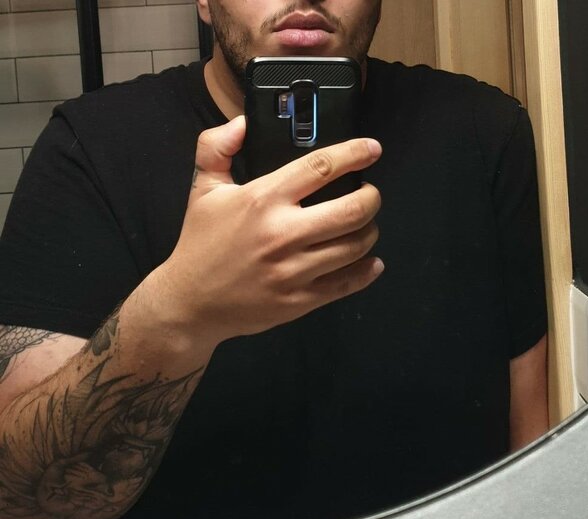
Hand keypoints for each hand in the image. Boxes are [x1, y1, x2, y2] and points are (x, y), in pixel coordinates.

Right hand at [153, 116, 382, 345]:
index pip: (321, 167)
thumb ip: (216, 146)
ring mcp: (294, 270)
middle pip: (352, 209)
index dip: (355, 154)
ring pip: (355, 246)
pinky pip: (347, 284)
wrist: (191, 303)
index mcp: (263, 199)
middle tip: (370, 195)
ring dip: (369, 232)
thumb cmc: (200, 244)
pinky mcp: (300, 300)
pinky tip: (370, 262)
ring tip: (363, 227)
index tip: (372, 149)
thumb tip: (242, 123)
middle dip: (372, 198)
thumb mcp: (203, 189)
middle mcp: (283, 233)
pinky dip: (366, 271)